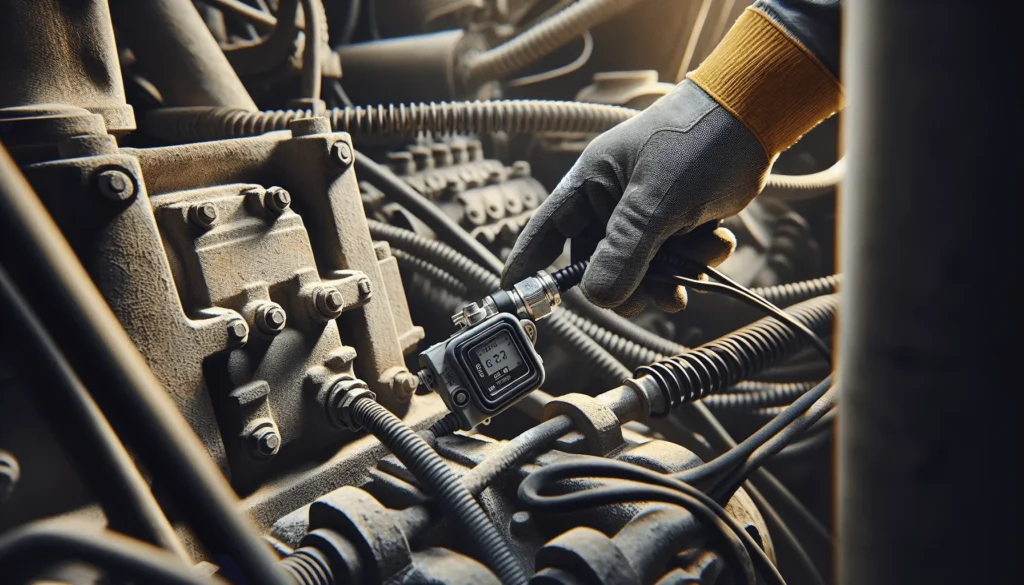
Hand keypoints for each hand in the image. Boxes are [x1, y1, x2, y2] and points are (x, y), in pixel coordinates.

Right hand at [502, 80, 771, 315]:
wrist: (753, 119)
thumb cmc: (696, 141)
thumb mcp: (656, 199)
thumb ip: (625, 251)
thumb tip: (599, 299)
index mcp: (590, 185)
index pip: (545, 232)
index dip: (528, 267)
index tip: (516, 299)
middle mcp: (610, 203)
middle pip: (600, 266)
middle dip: (632, 284)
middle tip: (658, 295)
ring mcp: (644, 215)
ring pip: (642, 270)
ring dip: (673, 272)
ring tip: (699, 256)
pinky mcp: (675, 223)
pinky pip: (675, 261)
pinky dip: (697, 258)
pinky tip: (715, 238)